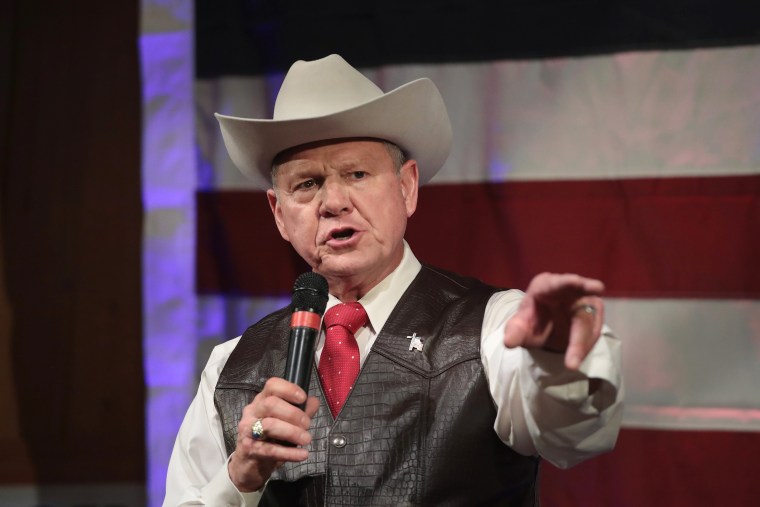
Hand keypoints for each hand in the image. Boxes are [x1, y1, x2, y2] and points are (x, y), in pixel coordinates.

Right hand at [228, 377, 318, 491]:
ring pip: (269, 425)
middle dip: (293, 414)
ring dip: (292, 432)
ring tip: (306, 439)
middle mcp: (252, 412)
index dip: (289, 389)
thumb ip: (301, 411)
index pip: (272, 385)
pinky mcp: (249, 449)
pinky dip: (289, 452)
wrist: (248, 465)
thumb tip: (314, 401)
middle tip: (307, 425)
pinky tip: (302, 454)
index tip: (303, 398)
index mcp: (261, 400)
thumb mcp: (285, 422)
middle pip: (270, 404)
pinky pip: (270, 449)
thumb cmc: (269, 438)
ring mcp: (248, 430)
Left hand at [503, 272, 604, 369]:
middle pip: (581, 311)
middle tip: (573, 362)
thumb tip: (508, 342)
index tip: (595, 288)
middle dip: (579, 339)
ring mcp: (586, 302)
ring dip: (581, 347)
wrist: (544, 326)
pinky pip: (593, 334)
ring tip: (571, 364)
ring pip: (590, 326)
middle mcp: (571, 290)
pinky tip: (575, 358)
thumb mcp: (520, 326)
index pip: (560, 283)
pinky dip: (584, 348)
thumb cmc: (532, 319)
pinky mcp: (594, 316)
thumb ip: (515, 330)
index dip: (574, 284)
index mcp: (547, 285)